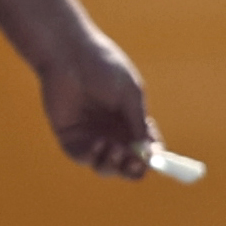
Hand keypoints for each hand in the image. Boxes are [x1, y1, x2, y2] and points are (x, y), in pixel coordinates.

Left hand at [37, 33, 155, 180]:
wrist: (69, 56)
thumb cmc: (103, 68)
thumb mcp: (130, 94)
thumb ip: (138, 122)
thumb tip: (150, 151)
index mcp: (131, 121)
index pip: (146, 148)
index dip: (153, 157)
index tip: (156, 160)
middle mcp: (112, 132)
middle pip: (127, 164)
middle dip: (133, 169)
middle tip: (135, 164)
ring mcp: (91, 136)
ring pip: (106, 166)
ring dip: (114, 165)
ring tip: (115, 149)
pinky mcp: (70, 137)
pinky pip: (84, 157)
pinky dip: (93, 157)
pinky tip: (98, 143)